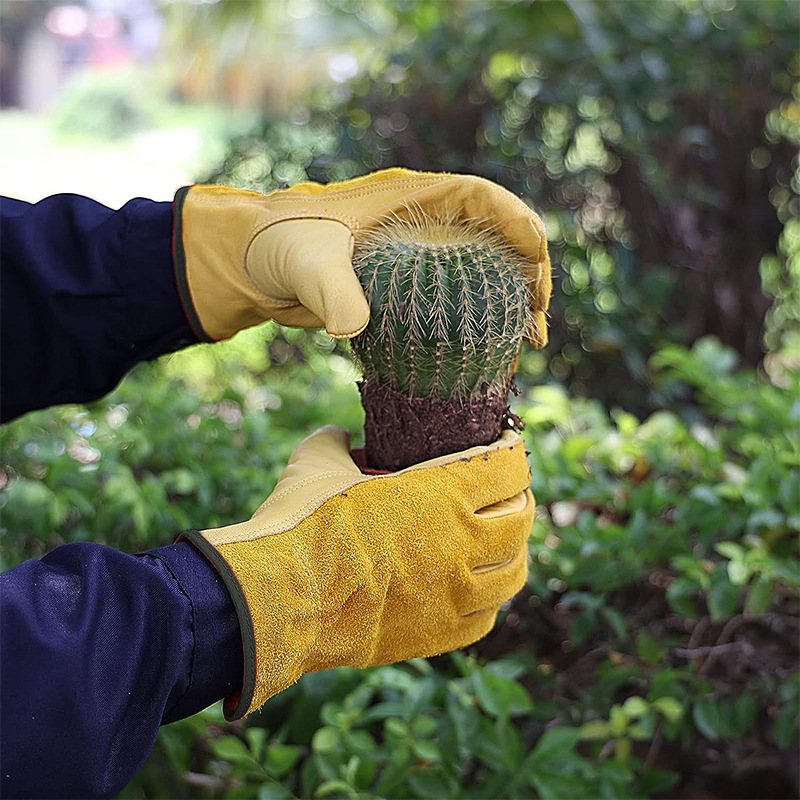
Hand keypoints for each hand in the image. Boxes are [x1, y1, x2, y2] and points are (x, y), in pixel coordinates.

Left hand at [173, 168, 550, 344]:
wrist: (252, 266)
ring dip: (510, 304)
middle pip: (494, 239)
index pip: (478, 198)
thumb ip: (330, 290)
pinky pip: (456, 300)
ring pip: (482, 272)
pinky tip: (490, 353)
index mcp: (407, 199)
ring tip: (529, 344)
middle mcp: (421, 224)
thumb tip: (351, 327)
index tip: (536, 255)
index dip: (516, 221)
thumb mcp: (303, 262)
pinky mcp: (406, 288)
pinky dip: (479, 323)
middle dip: (526, 274)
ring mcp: (417, 257)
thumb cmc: (276, 244)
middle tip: (538, 323)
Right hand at [181, 425, 534, 718]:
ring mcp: (455, 594)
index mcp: (444, 494)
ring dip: (515, 550)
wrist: (282, 598)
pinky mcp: (438, 633)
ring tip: (504, 541)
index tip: (506, 443)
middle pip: (522, 518)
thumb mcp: (317, 461)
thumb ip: (338, 441)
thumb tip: (344, 437)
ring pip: (514, 571)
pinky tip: (477, 589)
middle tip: (510, 491)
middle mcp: (462, 544)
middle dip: (521, 498)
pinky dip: (490, 599)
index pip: (508, 466)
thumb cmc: (301, 523)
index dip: (512, 450)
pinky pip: (486, 617)